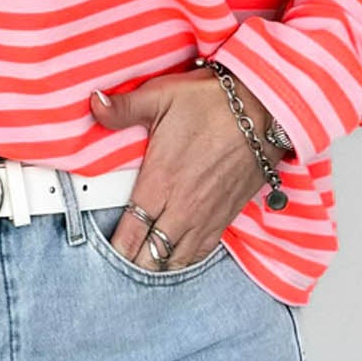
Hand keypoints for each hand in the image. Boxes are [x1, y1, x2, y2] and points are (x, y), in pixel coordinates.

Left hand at [87, 67, 285, 269]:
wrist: (266, 110)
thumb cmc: (214, 102)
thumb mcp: (162, 96)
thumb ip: (124, 108)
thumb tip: (95, 103)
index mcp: (159, 182)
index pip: (130, 232)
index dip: (116, 249)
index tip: (107, 253)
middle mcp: (182, 207)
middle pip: (150, 256)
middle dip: (133, 261)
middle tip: (121, 261)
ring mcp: (206, 215)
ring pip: (177, 260)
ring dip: (159, 265)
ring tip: (145, 264)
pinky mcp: (227, 215)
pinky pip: (203, 252)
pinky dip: (186, 259)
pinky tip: (177, 258)